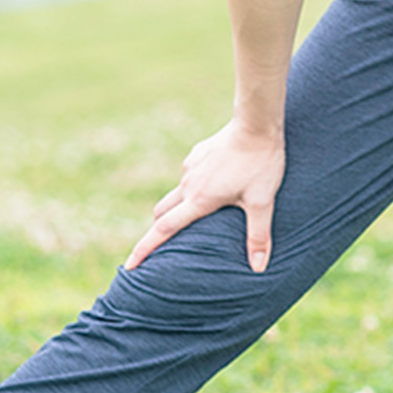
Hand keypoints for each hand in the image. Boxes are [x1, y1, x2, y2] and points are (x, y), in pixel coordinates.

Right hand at [125, 119, 285, 273]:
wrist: (256, 124)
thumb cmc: (261, 164)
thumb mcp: (262, 202)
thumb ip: (258, 236)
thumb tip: (259, 268)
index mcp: (199, 200)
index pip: (163, 230)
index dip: (144, 250)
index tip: (130, 266)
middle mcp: (188, 185)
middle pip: (162, 213)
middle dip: (159, 230)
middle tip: (164, 246)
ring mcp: (191, 168)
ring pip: (177, 194)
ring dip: (180, 207)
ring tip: (198, 216)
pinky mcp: (197, 154)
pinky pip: (190, 176)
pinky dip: (194, 187)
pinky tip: (217, 185)